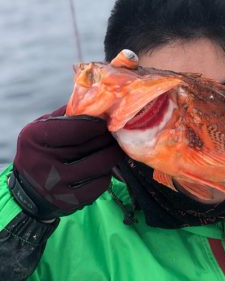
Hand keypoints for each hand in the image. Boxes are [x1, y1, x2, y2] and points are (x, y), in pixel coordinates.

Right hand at [9, 106, 125, 219]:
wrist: (29, 192)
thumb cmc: (43, 151)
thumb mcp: (44, 128)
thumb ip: (69, 114)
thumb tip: (99, 102)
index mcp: (35, 138)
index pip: (79, 126)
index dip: (99, 123)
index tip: (107, 122)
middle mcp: (43, 162)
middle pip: (93, 144)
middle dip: (110, 138)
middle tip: (118, 134)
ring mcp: (56, 184)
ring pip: (102, 164)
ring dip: (113, 154)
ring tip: (115, 148)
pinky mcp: (69, 201)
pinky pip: (102, 183)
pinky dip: (106, 174)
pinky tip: (103, 168)